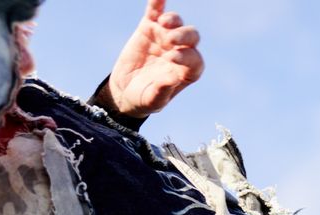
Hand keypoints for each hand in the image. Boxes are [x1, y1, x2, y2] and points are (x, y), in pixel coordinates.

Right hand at [102, 1, 203, 120]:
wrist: (124, 90)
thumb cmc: (144, 99)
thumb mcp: (153, 101)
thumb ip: (163, 91)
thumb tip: (173, 77)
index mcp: (186, 71)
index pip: (195, 61)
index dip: (188, 57)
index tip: (172, 58)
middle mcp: (180, 51)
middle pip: (191, 37)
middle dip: (184, 36)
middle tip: (171, 40)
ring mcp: (165, 37)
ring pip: (176, 23)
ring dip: (173, 20)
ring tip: (163, 23)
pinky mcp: (149, 26)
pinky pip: (155, 10)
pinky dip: (157, 2)